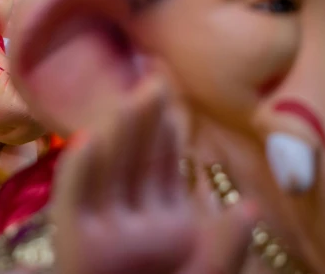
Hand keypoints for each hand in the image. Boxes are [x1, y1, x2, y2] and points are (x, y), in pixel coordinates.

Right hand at [52, 75, 256, 273]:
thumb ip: (225, 247)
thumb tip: (250, 206)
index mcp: (164, 220)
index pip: (167, 164)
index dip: (171, 128)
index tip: (174, 91)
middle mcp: (130, 213)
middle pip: (137, 157)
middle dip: (146, 117)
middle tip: (154, 76)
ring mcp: (100, 223)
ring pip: (109, 168)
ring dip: (118, 132)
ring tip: (133, 96)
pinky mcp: (73, 238)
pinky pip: (75, 197)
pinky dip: (79, 169)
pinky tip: (88, 138)